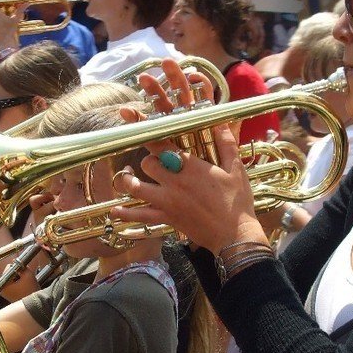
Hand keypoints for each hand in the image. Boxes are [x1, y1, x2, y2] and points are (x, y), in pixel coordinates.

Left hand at [110, 59, 267, 253]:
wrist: (235, 235)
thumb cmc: (237, 202)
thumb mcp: (236, 169)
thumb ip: (227, 144)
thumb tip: (221, 122)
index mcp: (191, 166)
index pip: (162, 143)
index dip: (145, 128)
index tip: (132, 117)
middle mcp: (175, 182)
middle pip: (147, 163)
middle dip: (148, 160)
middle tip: (155, 162)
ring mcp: (167, 201)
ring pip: (136, 187)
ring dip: (129, 181)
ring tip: (128, 177)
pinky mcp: (166, 219)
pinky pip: (140, 216)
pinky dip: (126, 214)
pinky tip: (115, 211)